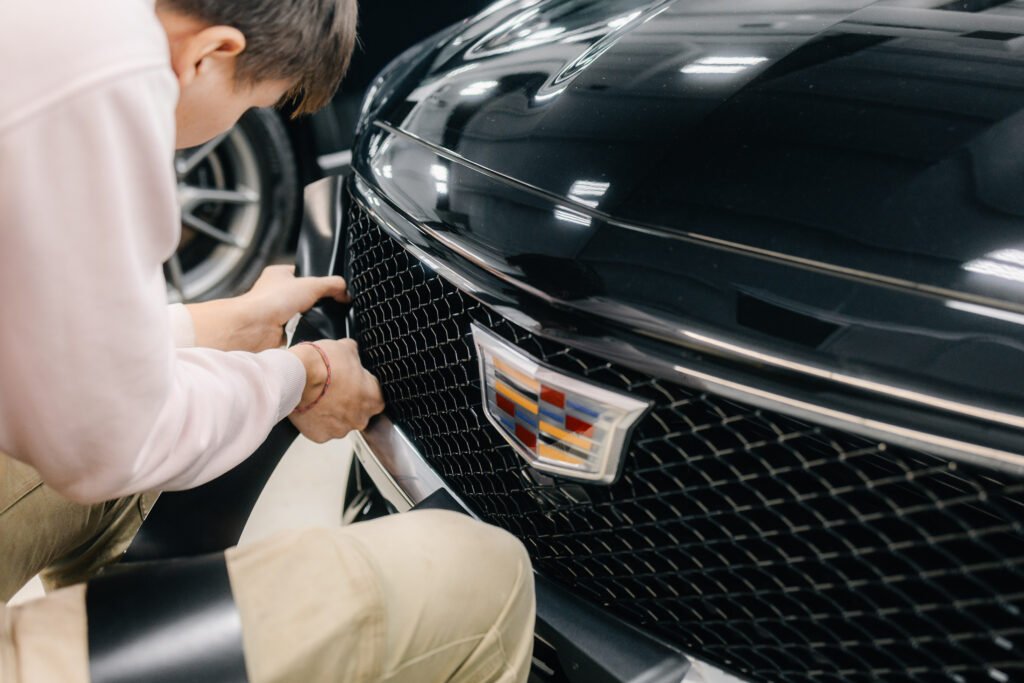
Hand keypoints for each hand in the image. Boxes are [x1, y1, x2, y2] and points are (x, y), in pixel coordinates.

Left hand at [187, 265, 348, 351]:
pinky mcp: (279, 331)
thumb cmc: (271, 300)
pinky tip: (309, 329)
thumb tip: (346, 291)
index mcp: (278, 274)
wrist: (255, 327)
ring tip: (317, 317)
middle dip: (317, 300)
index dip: (318, 278)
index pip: (302, 273)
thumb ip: (333, 285)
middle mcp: (275, 292)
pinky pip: (300, 330)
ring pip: (303, 313)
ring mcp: (276, 312)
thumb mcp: (311, 284)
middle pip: (305, 295)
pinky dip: (305, 330)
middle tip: (329, 303)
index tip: (333, 286)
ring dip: (311, 317)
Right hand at [287, 339, 384, 441]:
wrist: (297, 376)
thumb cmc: (323, 364)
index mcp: (373, 398)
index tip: (352, 382)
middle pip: (358, 412)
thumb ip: (355, 354)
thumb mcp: (346, 348)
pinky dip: (316, 421)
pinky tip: (310, 407)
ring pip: (340, 422)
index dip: (362, 388)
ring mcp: (340, 429)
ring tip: (319, 397)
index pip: (375, 396)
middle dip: (347, 403)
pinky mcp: (321, 435)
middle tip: (333, 389)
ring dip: (332, 413)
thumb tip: (353, 350)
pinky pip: (321, 429)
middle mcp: (360, 418)